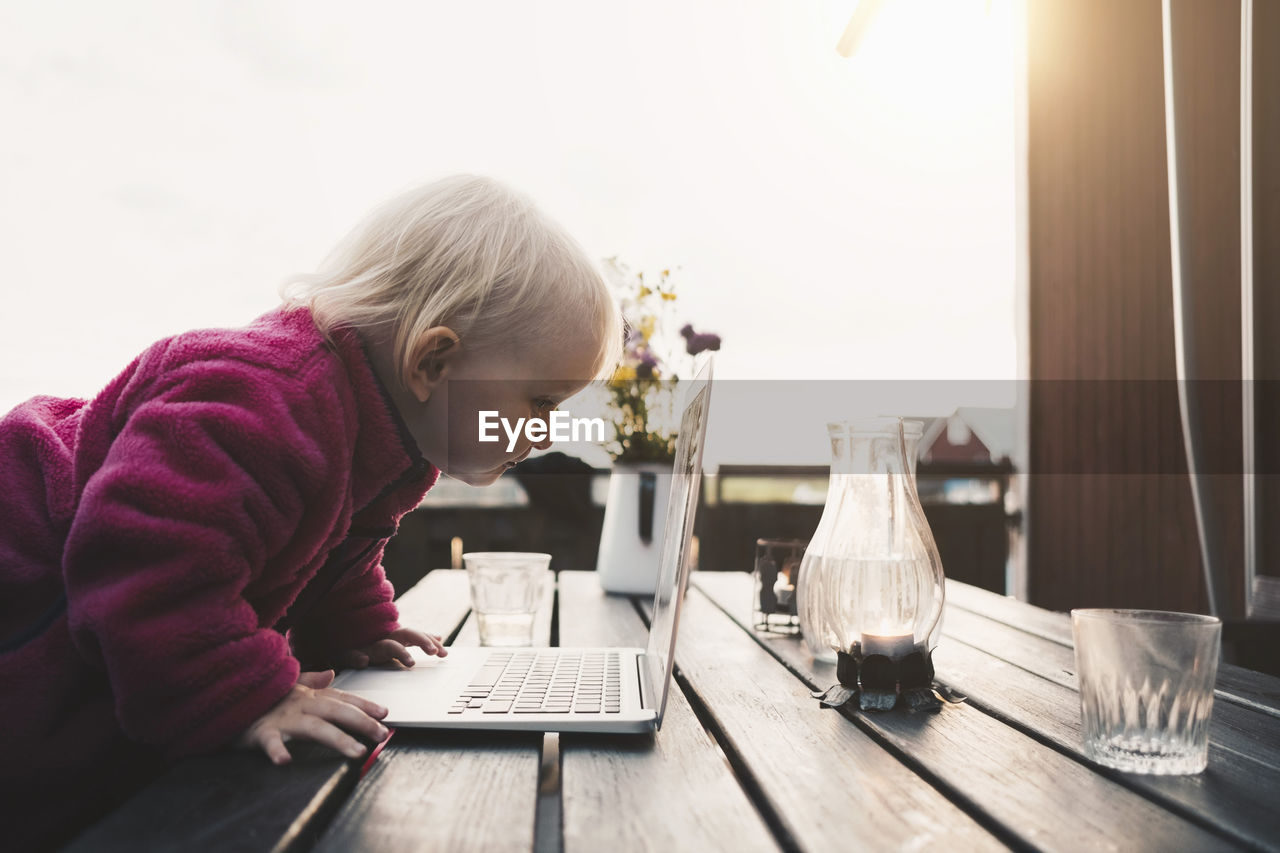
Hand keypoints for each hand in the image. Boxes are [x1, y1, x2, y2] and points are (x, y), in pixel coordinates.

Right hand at [238, 670, 388, 764]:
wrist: (228, 698)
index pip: (341, 698)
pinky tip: (285, 760)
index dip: (364, 705)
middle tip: (381, 734)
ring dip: (337, 739)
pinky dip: (276, 750)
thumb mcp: (288, 686)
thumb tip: (331, 675)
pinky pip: (269, 742)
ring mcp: (281, 718)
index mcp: (308, 695)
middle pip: (335, 711)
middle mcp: (300, 704)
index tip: (385, 713)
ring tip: (356, 751)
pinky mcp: (260, 731)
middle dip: (361, 722)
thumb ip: (311, 681)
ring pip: (314, 727)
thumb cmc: (262, 697)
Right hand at [336, 626, 447, 669]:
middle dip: (421, 640)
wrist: (336, 641)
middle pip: (406, 634)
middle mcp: (384, 639)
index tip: (444, 653)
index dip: (430, 642)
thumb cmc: (369, 645)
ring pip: (385, 645)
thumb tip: (439, 637)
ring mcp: (368, 645)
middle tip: (433, 651)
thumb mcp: (395, 642)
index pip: (416, 636)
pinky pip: (352, 654)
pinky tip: (364, 661)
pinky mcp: (348, 653)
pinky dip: (358, 657)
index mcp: (395, 637)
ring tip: (410, 661)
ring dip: (399, 652)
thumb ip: (416, 640)